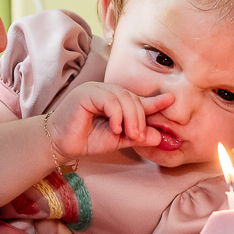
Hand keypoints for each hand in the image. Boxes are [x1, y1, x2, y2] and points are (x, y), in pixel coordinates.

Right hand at [45, 82, 172, 159]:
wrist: (61, 143)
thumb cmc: (87, 139)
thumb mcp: (118, 139)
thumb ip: (137, 135)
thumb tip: (158, 136)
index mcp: (114, 100)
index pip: (137, 99)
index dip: (155, 100)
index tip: (171, 100)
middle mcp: (106, 91)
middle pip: (133, 98)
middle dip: (140, 118)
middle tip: (139, 136)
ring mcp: (95, 89)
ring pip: (123, 98)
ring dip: (131, 118)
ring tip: (129, 135)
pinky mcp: (86, 93)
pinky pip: (109, 100)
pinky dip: (116, 115)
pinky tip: (115, 128)